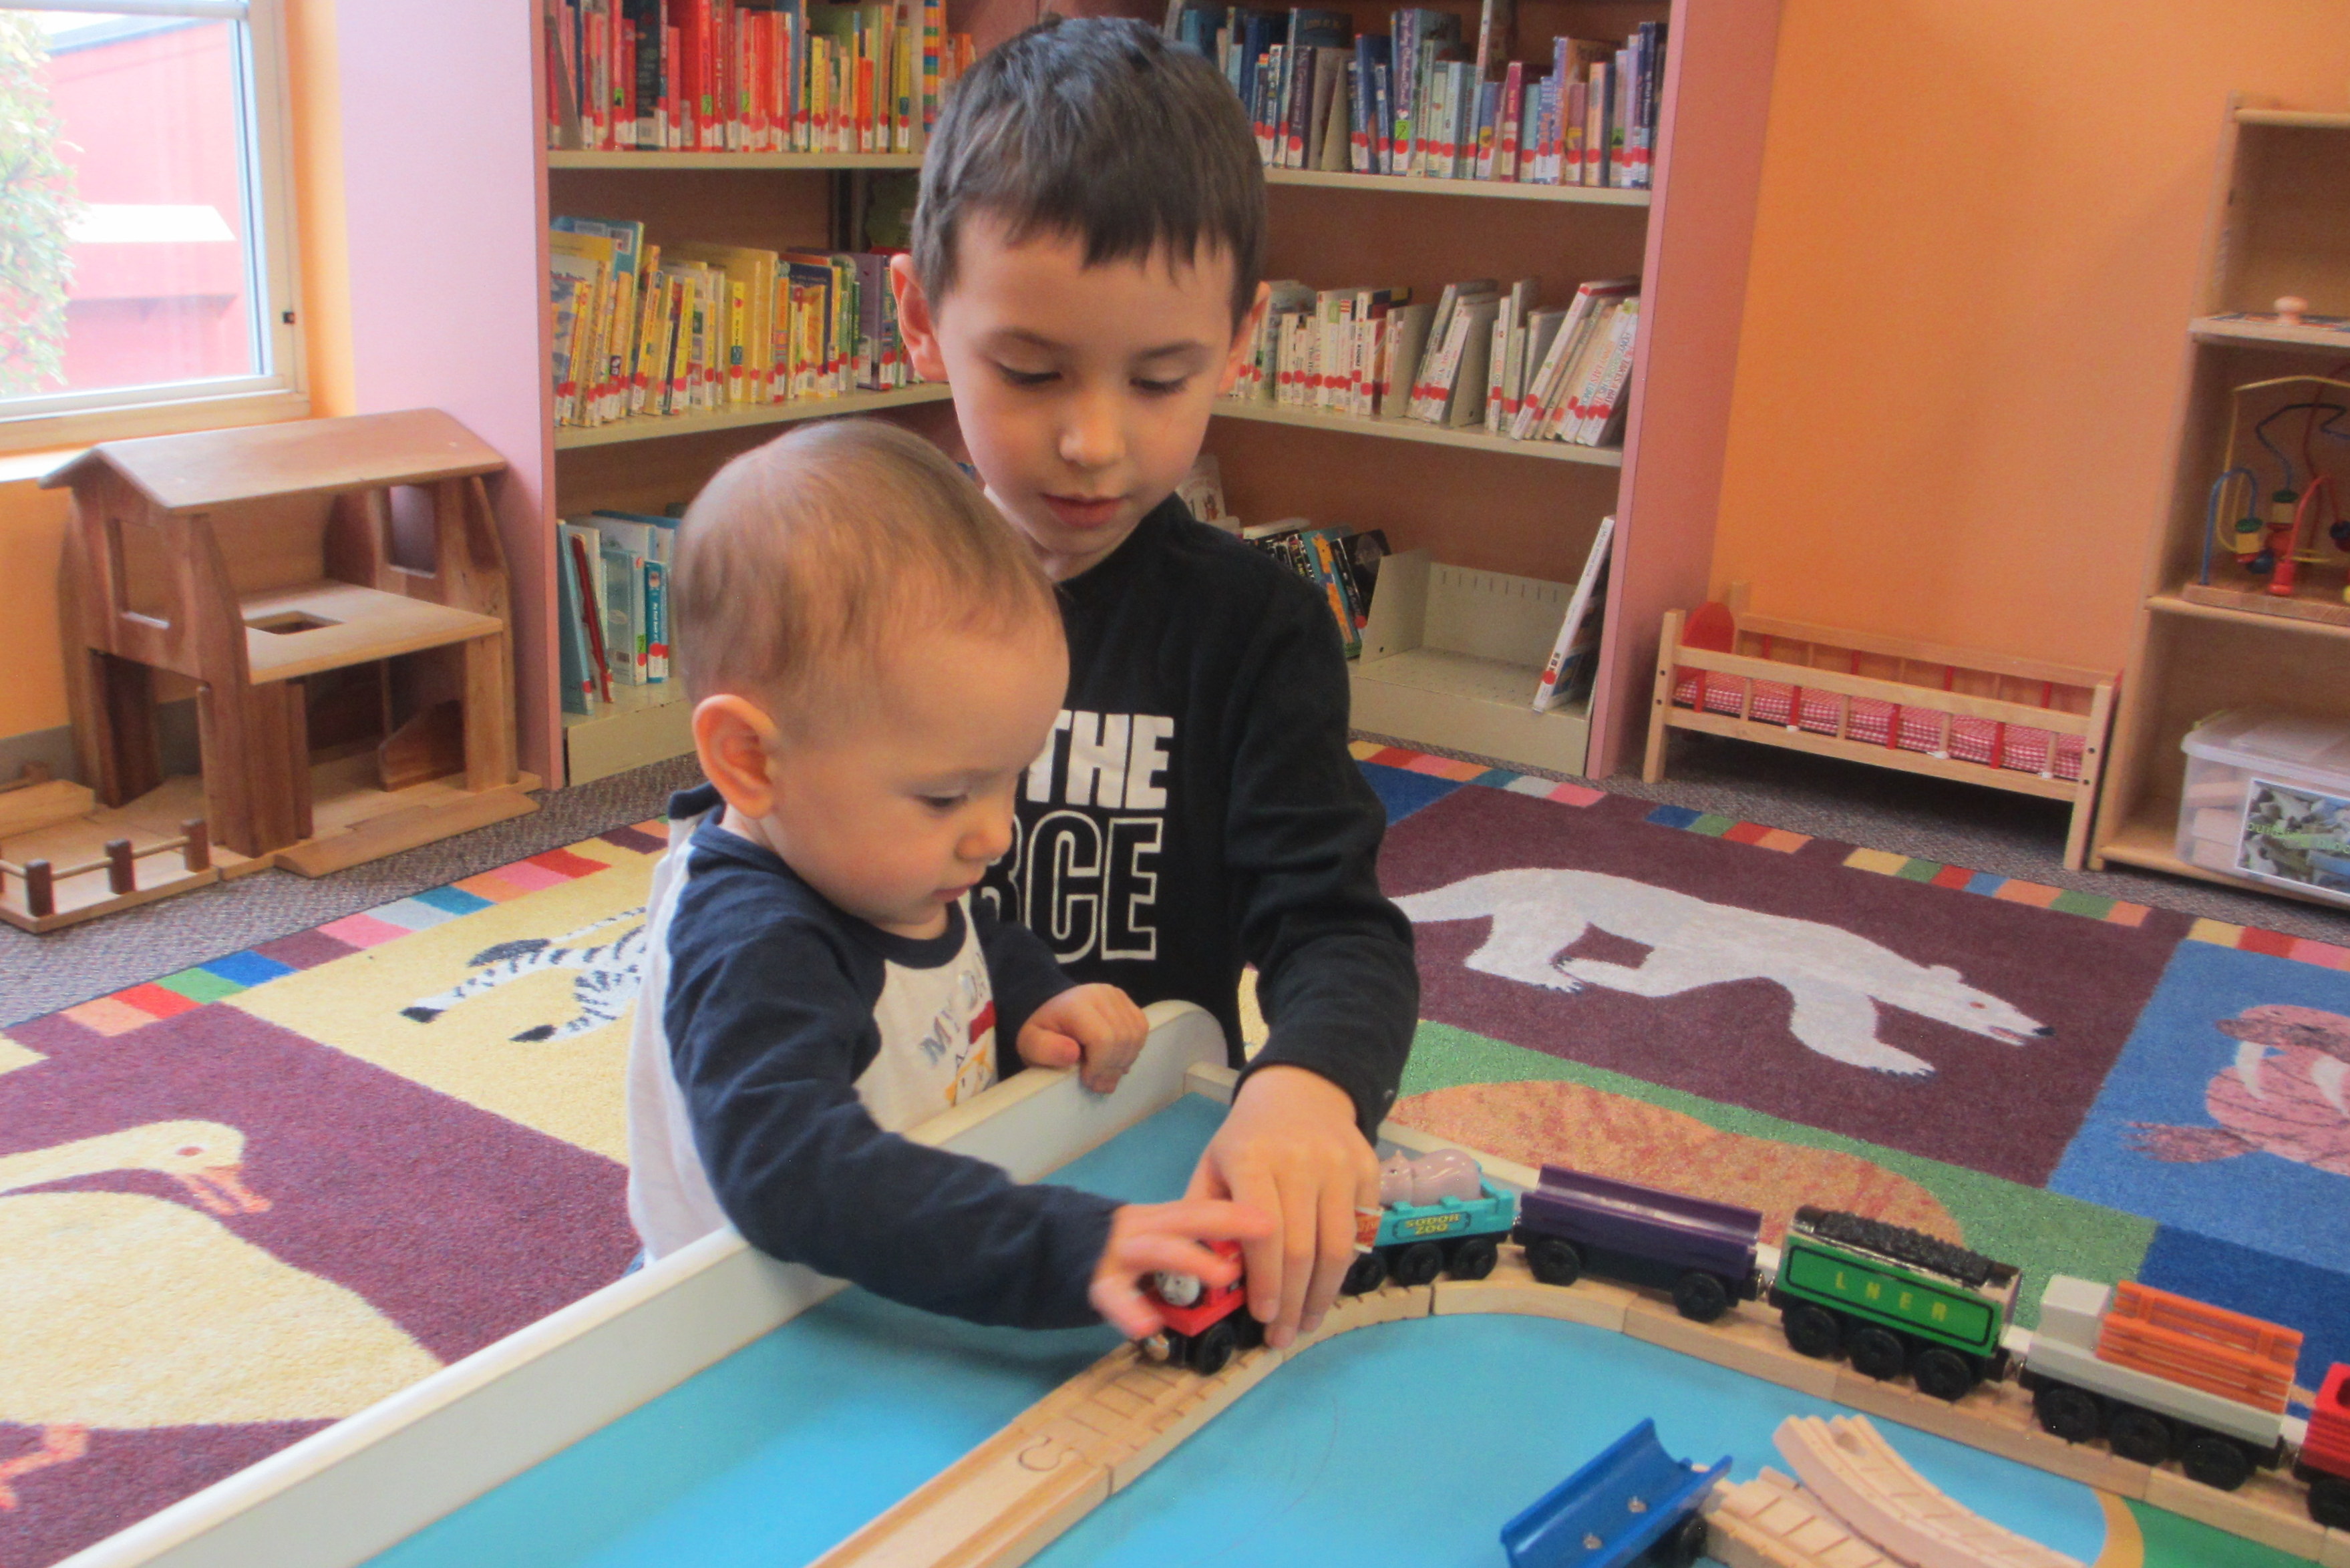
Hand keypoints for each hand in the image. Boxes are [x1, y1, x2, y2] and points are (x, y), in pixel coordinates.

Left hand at [1018, 983, 1149, 1093]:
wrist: (1048, 1007)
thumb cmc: (1041, 1030)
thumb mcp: (1030, 1043)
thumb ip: (1045, 1050)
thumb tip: (1072, 1053)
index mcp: (1077, 1004)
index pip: (1103, 1039)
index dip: (1100, 1066)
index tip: (1087, 1080)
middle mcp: (1101, 994)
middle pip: (1122, 1038)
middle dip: (1112, 1068)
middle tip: (1100, 1085)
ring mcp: (1116, 995)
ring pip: (1135, 1034)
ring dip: (1124, 1060)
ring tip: (1108, 1074)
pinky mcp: (1126, 1000)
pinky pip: (1141, 1027)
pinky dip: (1133, 1048)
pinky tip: (1117, 1058)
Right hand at [1089, 1199, 1273, 1337]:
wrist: (1053, 1246)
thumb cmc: (1124, 1250)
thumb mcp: (1160, 1238)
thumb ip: (1197, 1246)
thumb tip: (1258, 1264)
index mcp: (1165, 1218)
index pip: (1209, 1205)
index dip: (1244, 1208)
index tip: (1283, 1211)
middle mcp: (1146, 1227)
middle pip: (1189, 1216)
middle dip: (1229, 1220)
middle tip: (1270, 1227)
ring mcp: (1121, 1253)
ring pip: (1158, 1249)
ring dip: (1193, 1260)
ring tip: (1224, 1274)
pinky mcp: (1098, 1283)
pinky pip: (1114, 1296)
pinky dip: (1130, 1310)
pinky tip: (1147, 1326)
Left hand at [1184, 1065, 1378, 1348]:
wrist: (1299, 1092)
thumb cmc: (1247, 1138)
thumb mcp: (1212, 1165)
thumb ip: (1204, 1217)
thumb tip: (1203, 1277)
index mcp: (1252, 1159)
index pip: (1263, 1234)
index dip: (1266, 1282)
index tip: (1262, 1317)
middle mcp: (1300, 1161)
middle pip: (1303, 1249)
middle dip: (1293, 1302)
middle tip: (1284, 1336)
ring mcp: (1340, 1164)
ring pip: (1338, 1247)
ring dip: (1324, 1294)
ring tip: (1308, 1321)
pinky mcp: (1369, 1169)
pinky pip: (1361, 1231)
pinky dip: (1345, 1266)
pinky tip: (1328, 1285)